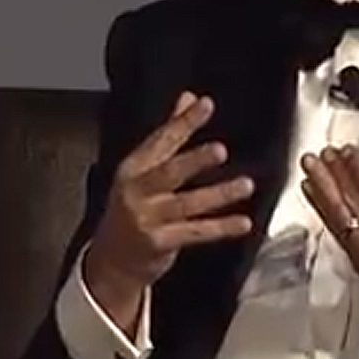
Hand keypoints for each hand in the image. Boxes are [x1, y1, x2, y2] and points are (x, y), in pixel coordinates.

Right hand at [85, 91, 253, 332]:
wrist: (112, 261)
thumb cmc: (134, 207)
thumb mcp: (144, 169)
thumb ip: (169, 133)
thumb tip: (188, 97)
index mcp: (133, 168)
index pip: (161, 140)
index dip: (183, 122)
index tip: (205, 104)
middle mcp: (137, 192)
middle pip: (169, 172)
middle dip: (195, 160)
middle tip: (221, 150)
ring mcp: (147, 219)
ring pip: (187, 204)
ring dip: (218, 195)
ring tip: (246, 185)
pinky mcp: (159, 244)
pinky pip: (195, 232)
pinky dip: (220, 228)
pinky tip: (243, 222)